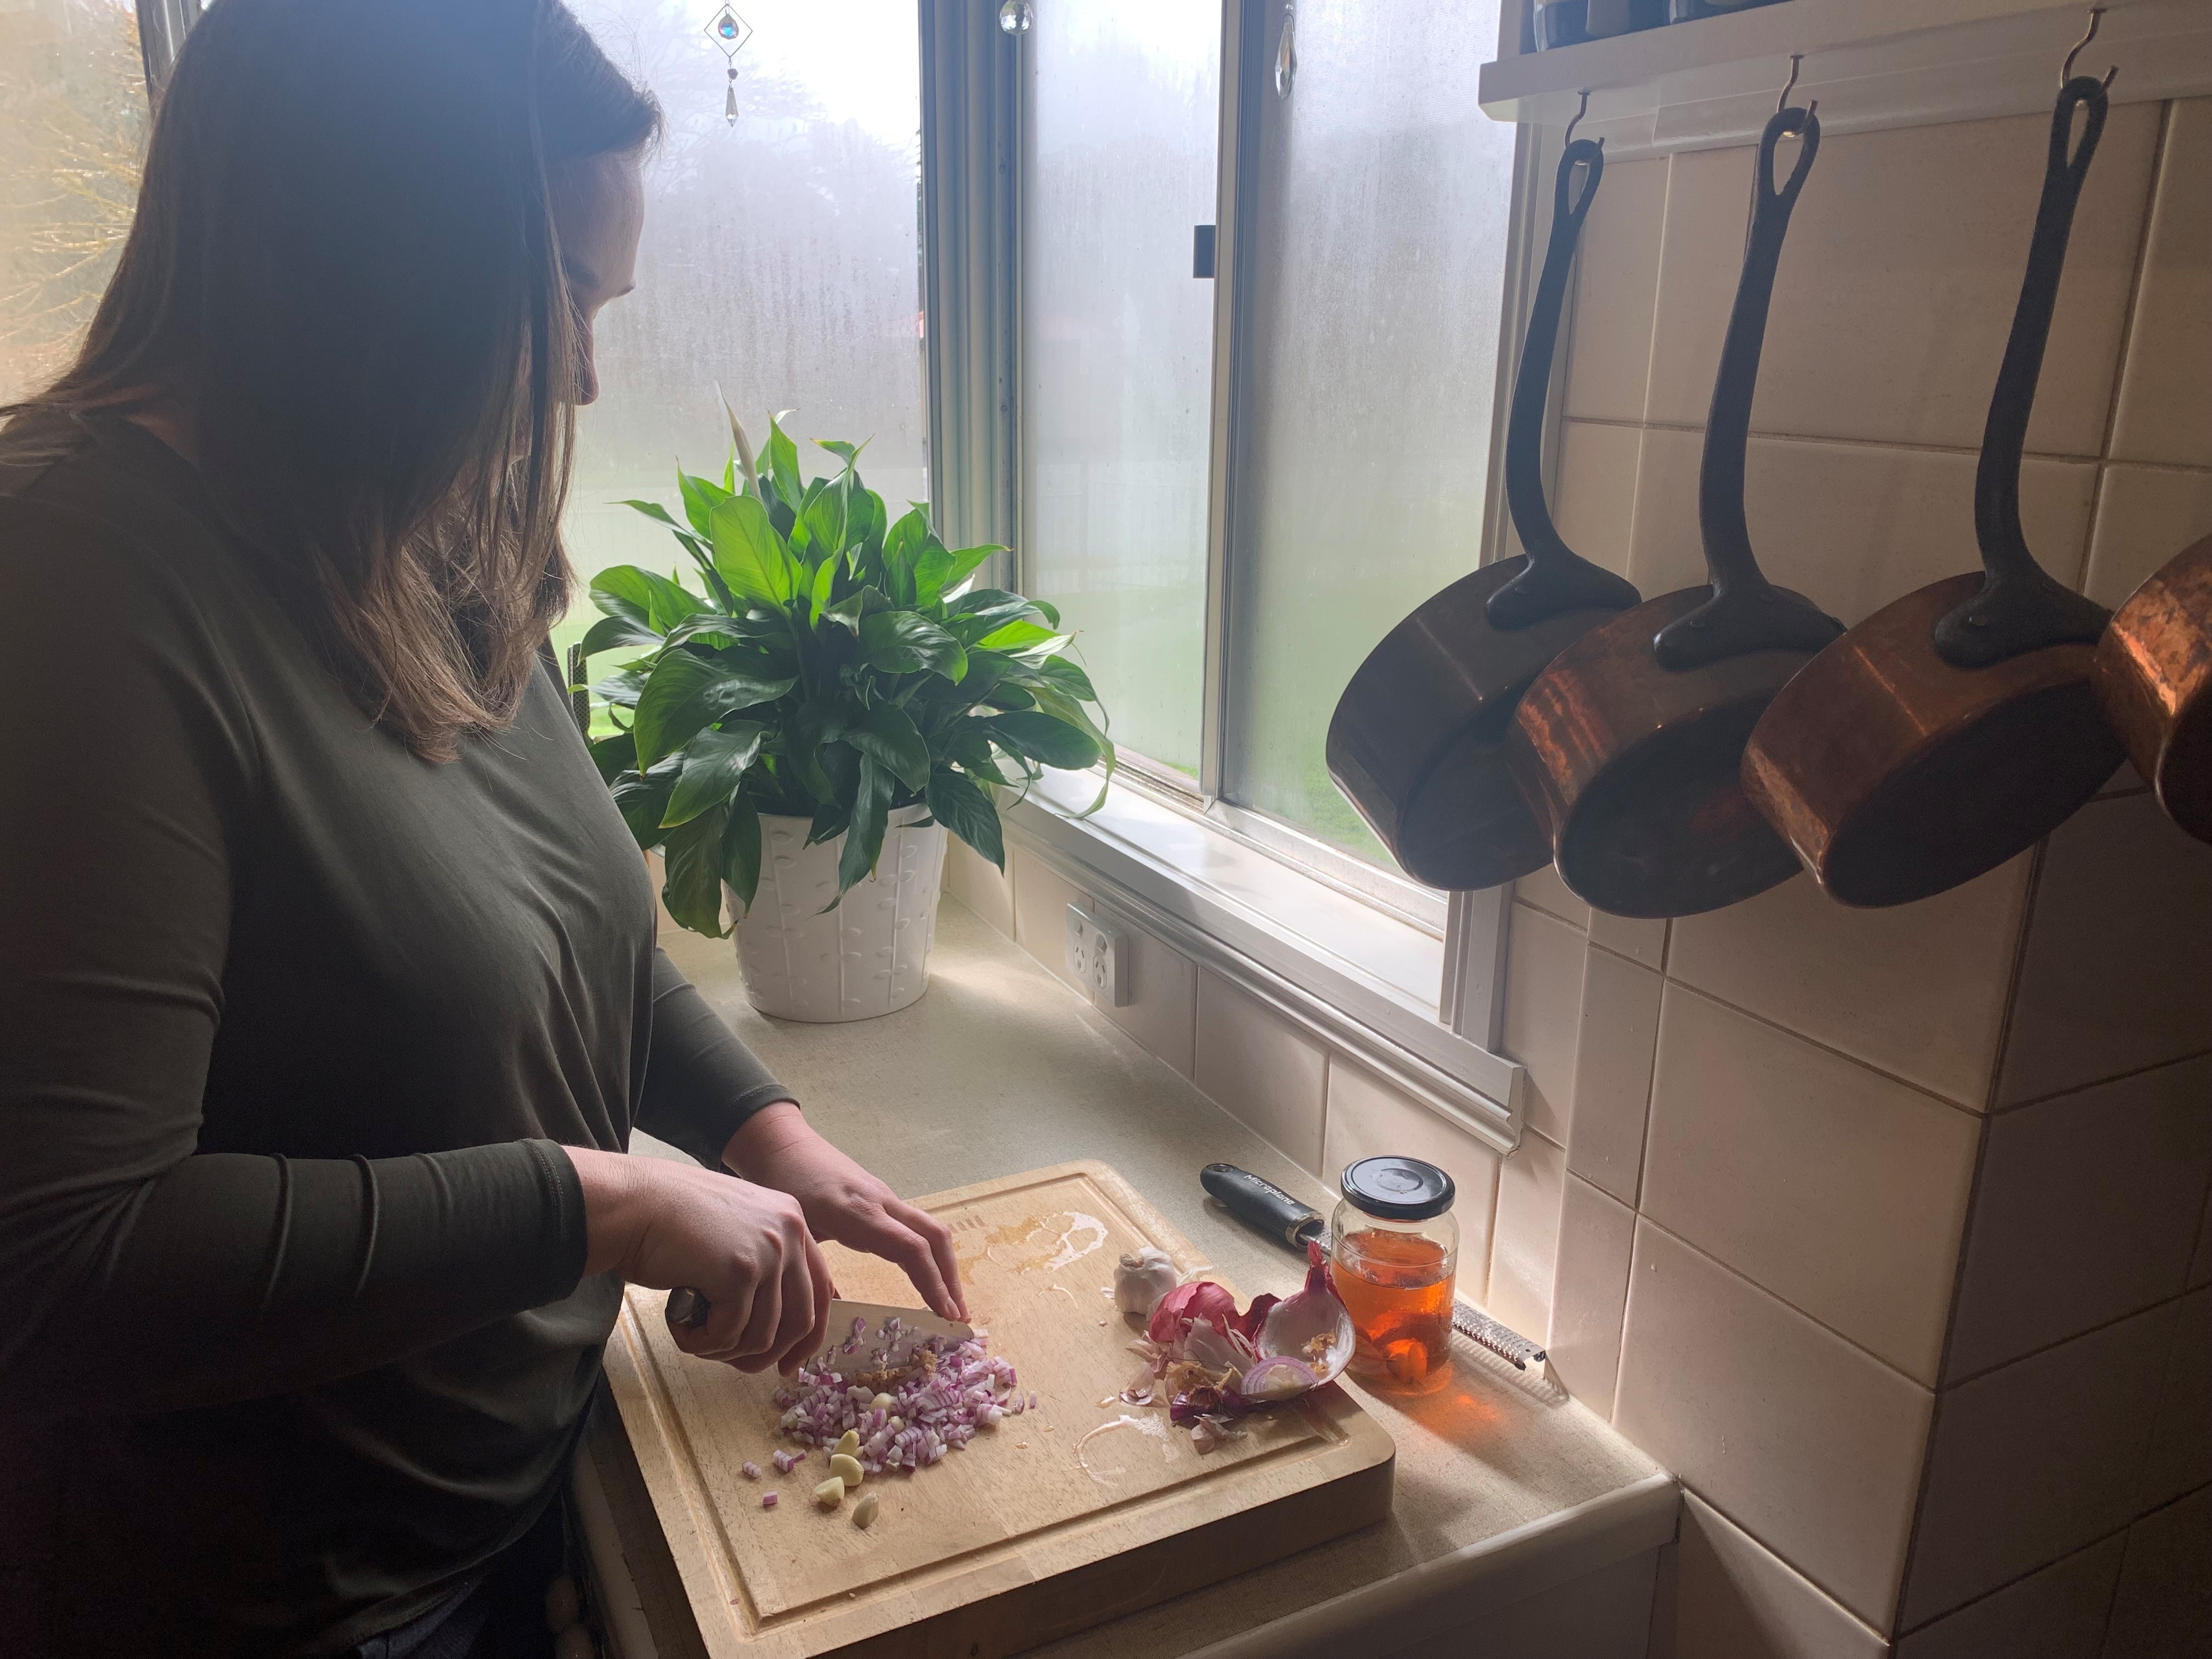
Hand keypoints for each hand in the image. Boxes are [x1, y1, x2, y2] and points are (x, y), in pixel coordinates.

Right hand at [564, 1146, 832, 1374]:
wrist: (631, 1203)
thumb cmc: (669, 1221)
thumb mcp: (732, 1232)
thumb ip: (760, 1263)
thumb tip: (775, 1325)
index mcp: (791, 1220)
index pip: (820, 1290)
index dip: (808, 1336)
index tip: (787, 1364)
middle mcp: (789, 1232)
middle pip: (800, 1320)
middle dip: (764, 1354)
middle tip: (731, 1363)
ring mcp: (768, 1251)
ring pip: (762, 1335)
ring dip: (723, 1348)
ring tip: (693, 1332)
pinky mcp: (740, 1272)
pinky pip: (729, 1335)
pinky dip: (701, 1343)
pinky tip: (678, 1325)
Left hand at [724, 1104, 968, 1322]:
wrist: (780, 1143)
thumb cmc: (780, 1184)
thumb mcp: (794, 1233)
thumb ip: (815, 1272)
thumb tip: (831, 1316)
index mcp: (860, 1213)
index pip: (912, 1249)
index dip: (933, 1283)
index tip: (945, 1315)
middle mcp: (882, 1202)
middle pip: (934, 1236)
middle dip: (951, 1277)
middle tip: (958, 1317)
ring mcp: (885, 1197)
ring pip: (930, 1229)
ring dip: (944, 1266)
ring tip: (949, 1303)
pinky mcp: (881, 1198)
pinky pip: (916, 1226)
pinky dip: (929, 1253)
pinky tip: (926, 1276)